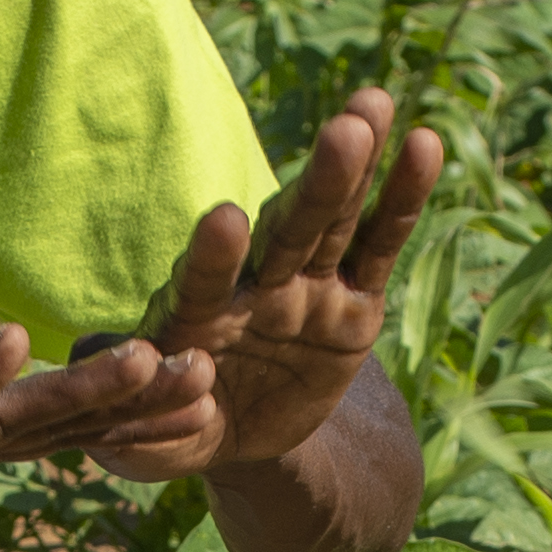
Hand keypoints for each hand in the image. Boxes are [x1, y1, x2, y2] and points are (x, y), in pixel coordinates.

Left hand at [81, 86, 448, 485]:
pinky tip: (424, 145)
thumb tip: (127, 427)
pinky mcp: (353, 300)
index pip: (203, 280)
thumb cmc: (184, 425)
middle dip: (315, 184)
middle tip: (343, 130)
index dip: (213, 255)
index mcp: (195, 314)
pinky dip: (401, 198)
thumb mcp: (157, 445)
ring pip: (331, 221)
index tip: (225, 220)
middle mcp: (252, 285)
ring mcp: (305, 285)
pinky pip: (379, 244)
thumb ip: (139, 440)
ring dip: (353, 168)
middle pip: (285, 230)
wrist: (243, 429)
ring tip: (372, 107)